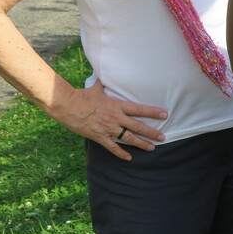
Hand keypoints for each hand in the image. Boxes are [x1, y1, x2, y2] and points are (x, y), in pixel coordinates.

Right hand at [53, 81, 168, 160]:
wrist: (68, 106)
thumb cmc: (83, 96)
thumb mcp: (97, 88)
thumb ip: (104, 84)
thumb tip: (105, 75)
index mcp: (118, 105)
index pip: (140, 109)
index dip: (153, 112)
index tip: (165, 115)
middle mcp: (116, 118)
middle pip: (138, 126)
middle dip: (152, 132)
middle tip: (163, 137)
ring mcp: (108, 128)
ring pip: (129, 138)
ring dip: (141, 144)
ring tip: (152, 148)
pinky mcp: (99, 137)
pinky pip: (112, 147)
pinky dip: (121, 153)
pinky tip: (129, 158)